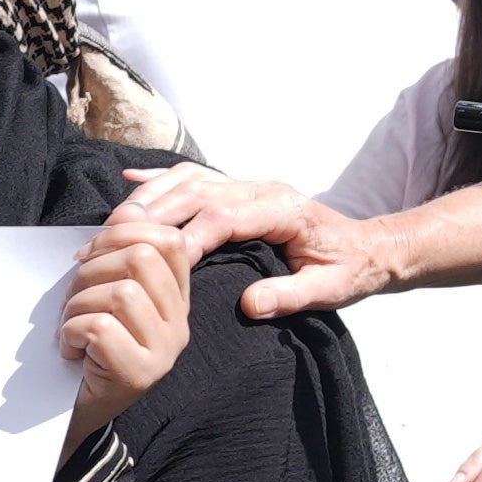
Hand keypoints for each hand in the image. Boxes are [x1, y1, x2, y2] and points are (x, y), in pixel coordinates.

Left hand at [58, 216, 195, 442]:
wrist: (71, 410)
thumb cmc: (84, 346)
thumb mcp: (103, 292)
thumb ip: (117, 253)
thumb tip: (127, 208)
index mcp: (175, 298)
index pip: (169, 241)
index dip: (123, 233)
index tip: (88, 255)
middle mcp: (180, 323)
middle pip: (142, 259)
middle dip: (92, 270)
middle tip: (73, 298)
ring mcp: (164, 350)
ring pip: (121, 293)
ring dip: (78, 306)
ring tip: (71, 328)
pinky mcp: (140, 374)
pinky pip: (99, 327)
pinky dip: (71, 333)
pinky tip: (71, 349)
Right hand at [110, 165, 397, 322]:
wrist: (369, 249)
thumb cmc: (350, 270)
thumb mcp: (330, 290)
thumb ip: (291, 296)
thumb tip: (250, 304)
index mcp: (285, 211)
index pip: (224, 217)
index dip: (187, 236)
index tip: (155, 261)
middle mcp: (264, 190)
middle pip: (198, 191)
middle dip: (154, 214)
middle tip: (113, 240)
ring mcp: (251, 186)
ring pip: (191, 179)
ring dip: (151, 196)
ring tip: (113, 220)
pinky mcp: (242, 190)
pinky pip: (196, 176)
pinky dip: (161, 178)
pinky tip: (130, 181)